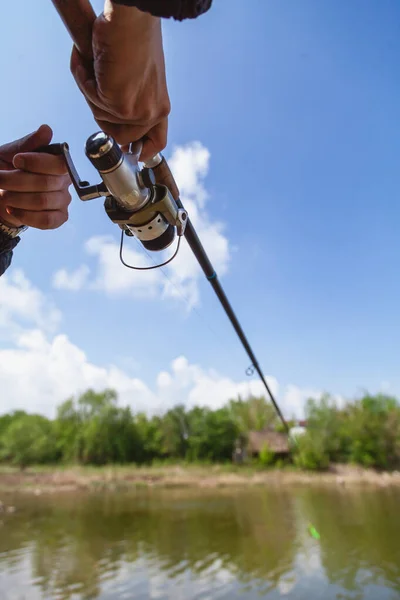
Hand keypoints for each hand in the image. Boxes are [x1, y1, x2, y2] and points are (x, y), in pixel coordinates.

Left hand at [0, 125, 70, 229]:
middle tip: (0, 179)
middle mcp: (64, 181)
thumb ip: (28, 143)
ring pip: (43, 201)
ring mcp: (63, 200)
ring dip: (17, 198)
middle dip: (17, 181)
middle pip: (46, 183)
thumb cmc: (7, 169)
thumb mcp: (10, 153)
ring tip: (4, 195)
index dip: (36, 162)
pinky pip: (47, 220)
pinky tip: (12, 209)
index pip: (58, 163)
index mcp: (57, 162)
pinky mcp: (59, 217)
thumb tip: (46, 130)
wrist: (0, 193)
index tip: (16, 160)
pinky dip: (26, 216)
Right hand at [70, 2, 169, 161]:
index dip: (141, 151)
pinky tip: (92, 62)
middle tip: (96, 85)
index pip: (156, 143)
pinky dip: (85, 80)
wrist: (130, 18)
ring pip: (102, 119)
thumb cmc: (131, 38)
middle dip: (102, 114)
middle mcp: (154, 113)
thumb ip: (130, 103)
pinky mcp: (122, 106)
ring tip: (96, 65)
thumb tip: (111, 126)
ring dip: (92, 92)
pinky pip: (93, 102)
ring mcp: (139, 112)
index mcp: (160, 105)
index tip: (129, 154)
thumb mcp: (136, 78)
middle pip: (119, 138)